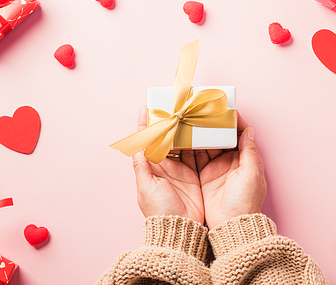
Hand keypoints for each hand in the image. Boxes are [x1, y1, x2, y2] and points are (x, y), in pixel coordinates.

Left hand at [132, 106, 204, 224]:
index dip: (146, 124)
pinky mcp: (195, 173)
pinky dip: (197, 141)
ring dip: (183, 129)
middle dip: (168, 122)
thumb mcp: (147, 187)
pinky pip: (196, 152)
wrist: (181, 229)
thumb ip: (141, 164)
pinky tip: (200, 129)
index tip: (147, 107)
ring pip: (181, 142)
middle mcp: (165, 165)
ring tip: (187, 113)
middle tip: (173, 106)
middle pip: (165, 138)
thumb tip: (135, 143)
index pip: (146, 140)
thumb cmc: (159, 209)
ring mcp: (180, 168)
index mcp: (151, 166)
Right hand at [198, 113, 265, 229]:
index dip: (233, 120)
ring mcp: (216, 168)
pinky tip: (182, 137)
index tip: (223, 107)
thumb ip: (249, 152)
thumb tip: (249, 130)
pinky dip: (189, 147)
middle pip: (220, 136)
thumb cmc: (246, 201)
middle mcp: (230, 161)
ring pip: (206, 144)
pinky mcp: (204, 175)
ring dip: (199, 134)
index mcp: (245, 158)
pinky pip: (195, 157)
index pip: (240, 134)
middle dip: (211, 124)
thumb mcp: (250, 174)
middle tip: (200, 111)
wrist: (231, 226)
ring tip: (189, 120)